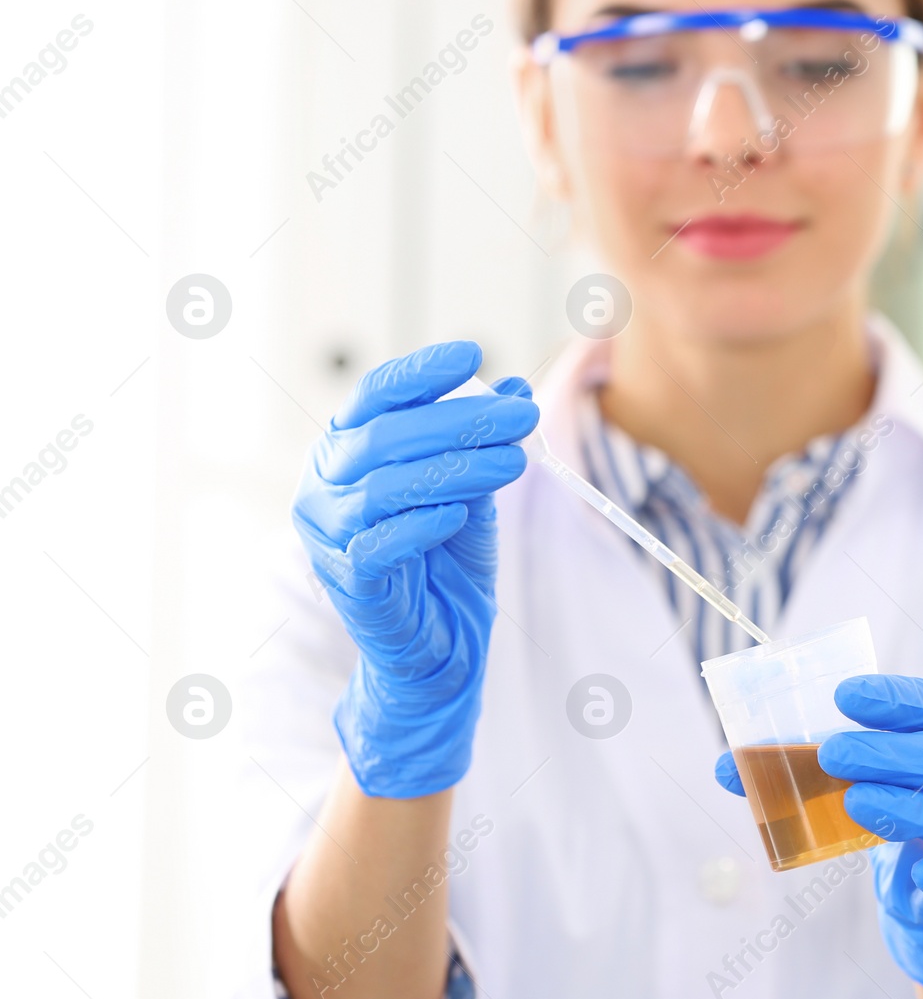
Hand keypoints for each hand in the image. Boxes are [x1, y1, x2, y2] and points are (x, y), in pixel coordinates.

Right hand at [291, 341, 538, 797]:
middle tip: (521, 417)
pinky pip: (381, 543)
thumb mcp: (471, 489)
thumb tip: (518, 390)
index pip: (374, 396)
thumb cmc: (446, 560)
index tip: (474, 355)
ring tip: (516, 460)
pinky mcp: (348, 579)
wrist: (438, 644)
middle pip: (385, 437)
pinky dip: (423, 523)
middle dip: (460, 421)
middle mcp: (324, 485)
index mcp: (346, 451)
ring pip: (386, 486)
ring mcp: (329, 533)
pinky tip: (462, 513)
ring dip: (457, 468)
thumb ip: (483, 442)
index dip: (421, 373)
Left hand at [716, 674, 922, 997]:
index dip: (896, 700)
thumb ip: (811, 767)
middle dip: (893, 753)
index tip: (843, 696)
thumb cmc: (913, 811)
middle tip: (833, 754)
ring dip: (910, 808)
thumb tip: (727, 765)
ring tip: (857, 803)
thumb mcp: (874, 778)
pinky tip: (921, 870)